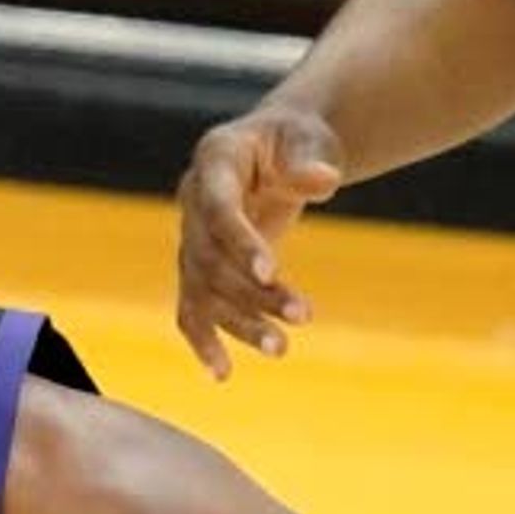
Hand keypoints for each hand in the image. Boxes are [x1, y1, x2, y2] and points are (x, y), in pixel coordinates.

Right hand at [174, 103, 342, 379]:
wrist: (280, 148)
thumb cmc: (298, 139)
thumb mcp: (311, 139)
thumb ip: (311, 161)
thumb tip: (323, 181)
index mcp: (215, 158)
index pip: (218, 208)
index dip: (240, 242)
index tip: (270, 272)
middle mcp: (192, 198)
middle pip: (211, 257)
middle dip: (252, 292)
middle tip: (302, 317)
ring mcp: (191, 235)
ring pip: (203, 290)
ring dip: (239, 322)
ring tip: (281, 349)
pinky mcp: (198, 266)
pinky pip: (192, 307)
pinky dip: (204, 341)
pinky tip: (222, 374)